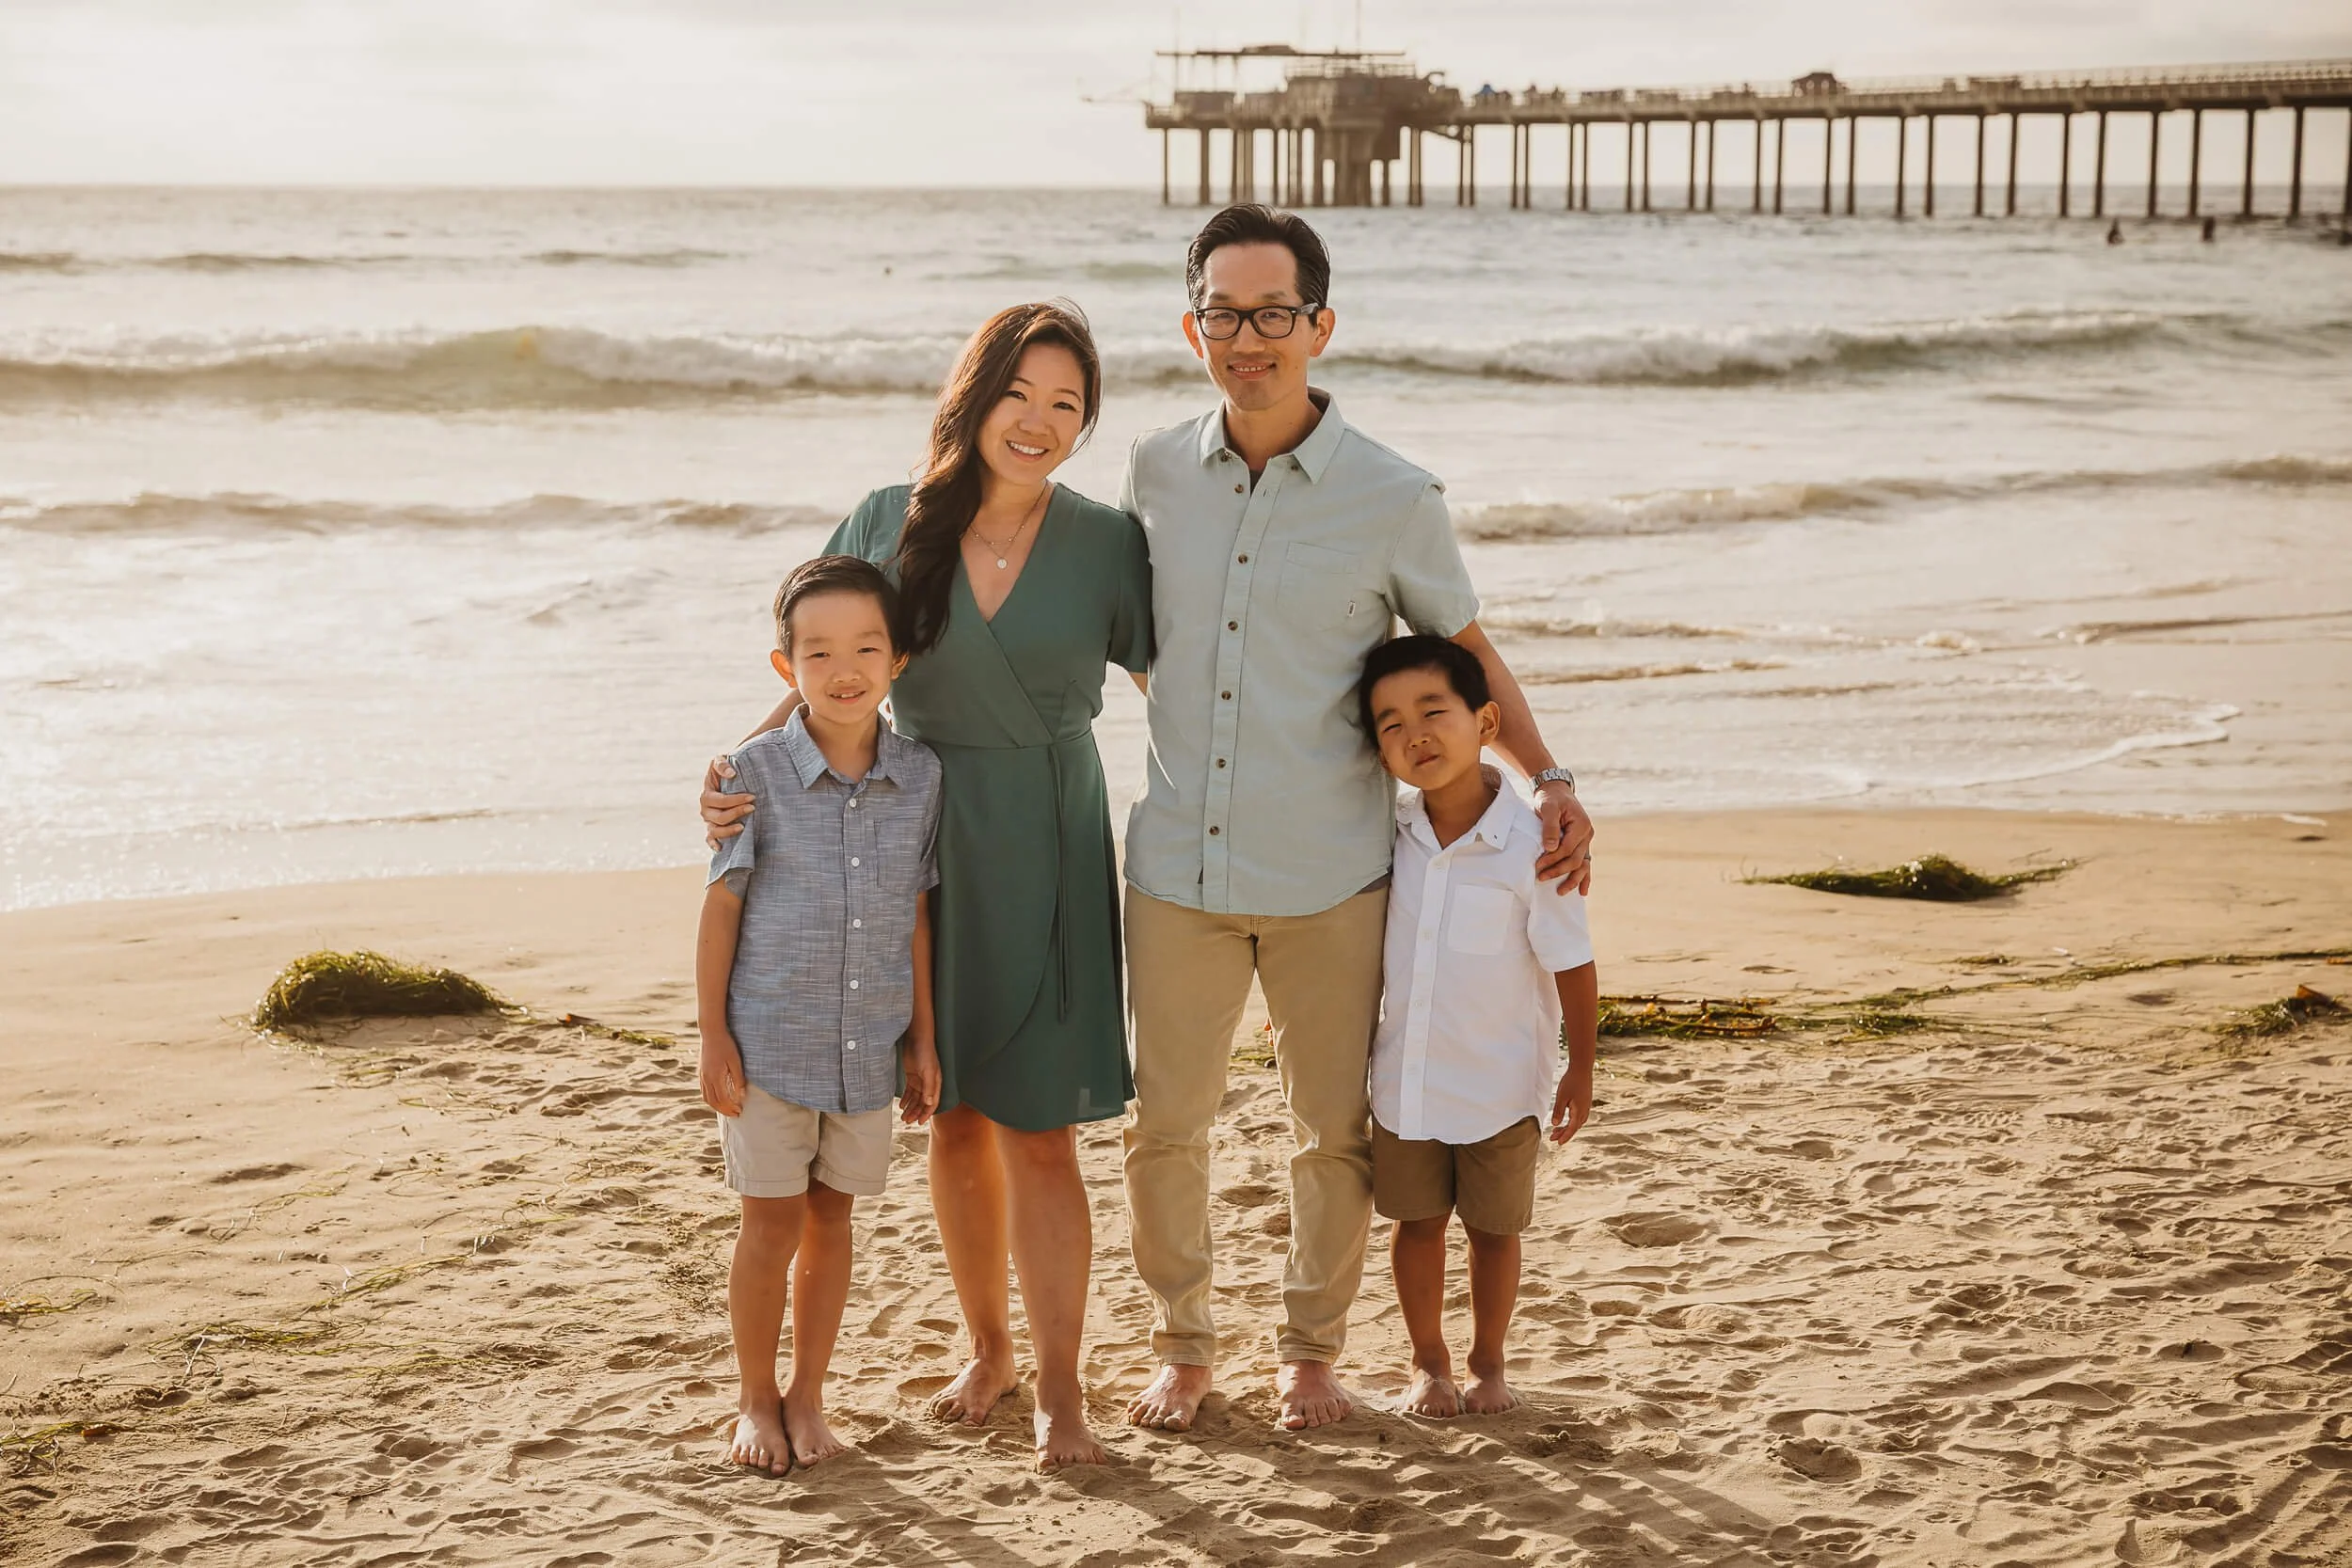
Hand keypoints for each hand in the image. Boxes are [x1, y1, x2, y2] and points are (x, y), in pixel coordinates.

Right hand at [699, 1035, 746, 1116]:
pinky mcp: (701, 1072)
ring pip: (706, 1098)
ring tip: (727, 1109)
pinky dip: (711, 1099)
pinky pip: (704, 1091)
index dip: (731, 1107)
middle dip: (724, 1110)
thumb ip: (738, 1079)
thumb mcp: (736, 1061)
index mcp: (715, 1077)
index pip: (722, 1099)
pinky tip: (718, 1099)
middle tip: (735, 1114)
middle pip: (713, 1102)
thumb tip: (741, 1096)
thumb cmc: (726, 1045)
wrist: (711, 1033)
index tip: (740, 1111)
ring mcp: (702, 1076)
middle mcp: (706, 1079)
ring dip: (716, 1107)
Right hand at [702, 756, 752, 849]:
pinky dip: (714, 844)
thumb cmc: (725, 769)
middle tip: (753, 808)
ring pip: (715, 830)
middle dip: (736, 813)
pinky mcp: (712, 828)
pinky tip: (721, 848)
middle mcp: (705, 809)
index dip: (735, 800)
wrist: (727, 778)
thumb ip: (722, 764)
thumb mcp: (720, 760)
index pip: (720, 800)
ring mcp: (708, 820)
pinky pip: (710, 839)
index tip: (752, 797)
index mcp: (707, 794)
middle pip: (719, 816)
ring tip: (743, 827)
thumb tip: (732, 774)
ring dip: (728, 830)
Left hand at [899, 1039, 940, 1125]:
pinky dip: (906, 1099)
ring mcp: (920, 1080)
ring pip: (915, 1098)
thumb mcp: (928, 1071)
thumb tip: (929, 1103)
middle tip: (907, 1121)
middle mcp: (928, 1083)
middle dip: (916, 1113)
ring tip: (903, 1116)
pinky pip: (909, 1091)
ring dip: (910, 1108)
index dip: (926, 1113)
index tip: (919, 1122)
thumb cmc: (925, 1052)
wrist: (916, 1038)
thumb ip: (929, 1088)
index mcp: (935, 1083)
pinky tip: (901, 1105)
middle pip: (922, 1103)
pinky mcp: (912, 1075)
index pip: (932, 1103)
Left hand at [1532, 781, 1592, 895]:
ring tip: (1561, 892)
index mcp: (1581, 825)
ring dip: (1573, 880)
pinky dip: (1584, 877)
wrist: (1556, 791)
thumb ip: (1550, 827)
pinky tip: (1583, 891)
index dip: (1552, 859)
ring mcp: (1586, 841)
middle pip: (1575, 859)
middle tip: (1541, 877)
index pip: (1567, 848)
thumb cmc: (1551, 798)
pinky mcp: (1581, 845)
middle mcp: (1587, 834)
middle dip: (1558, 871)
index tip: (1538, 866)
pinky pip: (1584, 863)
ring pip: (1582, 865)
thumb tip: (1550, 848)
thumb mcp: (1548, 807)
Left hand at [1548, 1060, 1591, 1144]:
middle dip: (1564, 1133)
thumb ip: (1558, 1111)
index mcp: (1579, 1111)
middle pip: (1574, 1127)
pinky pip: (1579, 1116)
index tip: (1558, 1143)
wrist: (1582, 1069)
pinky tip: (1566, 1119)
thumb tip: (1555, 1124)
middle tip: (1553, 1137)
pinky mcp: (1585, 1102)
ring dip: (1567, 1127)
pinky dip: (1571, 1121)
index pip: (1572, 1128)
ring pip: (1577, 1122)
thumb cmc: (1571, 1081)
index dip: (1565, 1137)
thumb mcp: (1562, 1097)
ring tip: (1556, 1130)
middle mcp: (1584, 1111)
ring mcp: (1586, 1106)